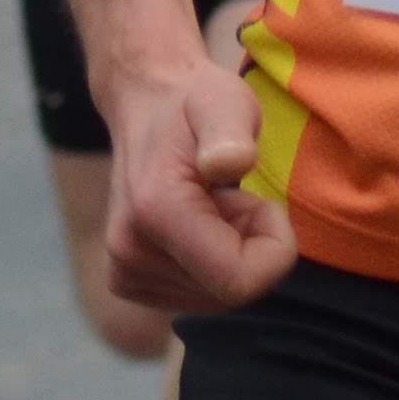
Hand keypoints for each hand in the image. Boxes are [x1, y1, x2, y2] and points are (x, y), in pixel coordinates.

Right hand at [102, 52, 295, 313]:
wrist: (144, 104)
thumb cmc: (194, 102)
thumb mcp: (225, 102)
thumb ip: (230, 132)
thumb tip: (228, 164)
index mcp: (155, 214)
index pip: (239, 282)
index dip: (274, 247)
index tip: (261, 200)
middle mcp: (129, 254)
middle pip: (231, 292)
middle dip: (251, 246)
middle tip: (231, 195)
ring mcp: (125, 273)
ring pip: (218, 297)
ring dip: (233, 253)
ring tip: (214, 203)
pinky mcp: (128, 282)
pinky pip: (200, 296)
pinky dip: (213, 264)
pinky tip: (200, 222)